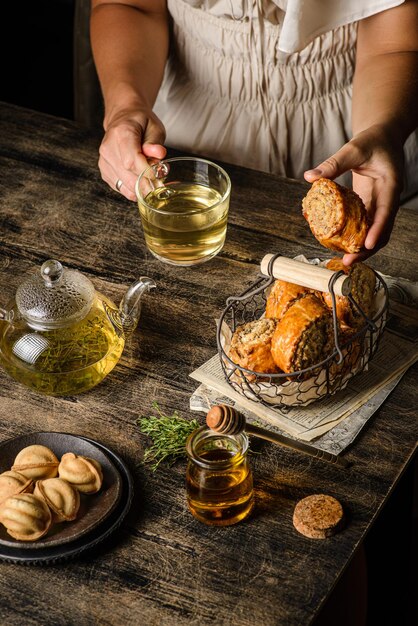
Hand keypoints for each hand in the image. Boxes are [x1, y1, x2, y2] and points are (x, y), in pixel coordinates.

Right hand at [98, 104, 166, 200]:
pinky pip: (121, 188)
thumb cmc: (140, 123)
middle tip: (158, 181)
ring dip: (141, 187)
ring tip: (149, 177)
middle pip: (128, 176)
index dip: (146, 172)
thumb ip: (156, 142)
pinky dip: (133, 188)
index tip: (158, 175)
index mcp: (121, 133)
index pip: (131, 161)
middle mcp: (108, 148)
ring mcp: (104, 161)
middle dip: (146, 183)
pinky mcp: (105, 172)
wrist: (123, 120)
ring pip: (125, 185)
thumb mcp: (154, 127)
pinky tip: (139, 179)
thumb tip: (158, 154)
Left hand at [304, 125, 403, 264]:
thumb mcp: (353, 148)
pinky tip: (339, 244)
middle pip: (382, 230)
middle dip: (367, 248)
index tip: (367, 245)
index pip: (386, 211)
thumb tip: (310, 177)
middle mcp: (388, 199)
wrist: (383, 137)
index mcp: (390, 185)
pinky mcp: (371, 206)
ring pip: (375, 232)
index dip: (377, 229)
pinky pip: (365, 225)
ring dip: (361, 247)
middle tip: (348, 260)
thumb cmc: (371, 141)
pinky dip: (355, 236)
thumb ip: (333, 164)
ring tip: (344, 258)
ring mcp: (380, 205)